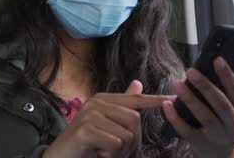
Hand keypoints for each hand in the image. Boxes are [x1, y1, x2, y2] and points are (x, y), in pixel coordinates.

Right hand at [43, 80, 172, 157]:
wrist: (58, 157)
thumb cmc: (84, 143)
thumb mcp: (105, 123)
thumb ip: (122, 106)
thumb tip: (138, 83)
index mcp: (103, 99)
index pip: (136, 99)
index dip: (156, 100)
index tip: (175, 99)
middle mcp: (97, 103)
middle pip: (135, 120)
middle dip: (132, 142)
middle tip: (117, 152)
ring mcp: (90, 115)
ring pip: (126, 135)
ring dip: (120, 152)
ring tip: (104, 153)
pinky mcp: (85, 130)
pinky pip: (114, 144)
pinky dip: (110, 154)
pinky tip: (97, 154)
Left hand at [162, 57, 233, 157]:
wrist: (218, 154)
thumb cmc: (226, 122)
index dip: (228, 75)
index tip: (217, 59)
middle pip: (221, 104)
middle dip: (206, 86)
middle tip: (191, 71)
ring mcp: (217, 137)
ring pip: (205, 117)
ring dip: (190, 99)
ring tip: (177, 84)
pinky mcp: (200, 144)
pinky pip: (186, 131)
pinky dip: (175, 118)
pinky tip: (167, 105)